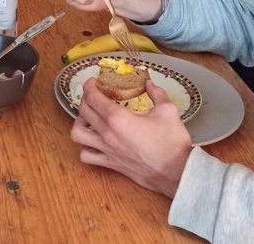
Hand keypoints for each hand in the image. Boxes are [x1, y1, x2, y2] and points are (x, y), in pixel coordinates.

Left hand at [70, 78, 192, 197]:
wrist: (176, 172)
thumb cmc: (171, 142)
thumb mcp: (168, 110)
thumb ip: (156, 93)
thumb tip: (149, 83)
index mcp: (118, 118)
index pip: (93, 97)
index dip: (89, 86)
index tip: (93, 82)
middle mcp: (107, 134)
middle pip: (83, 111)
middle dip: (86, 99)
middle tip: (95, 95)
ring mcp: (106, 150)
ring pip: (77, 134)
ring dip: (79, 122)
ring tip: (90, 118)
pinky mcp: (110, 164)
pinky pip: (86, 156)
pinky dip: (85, 147)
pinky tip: (95, 141)